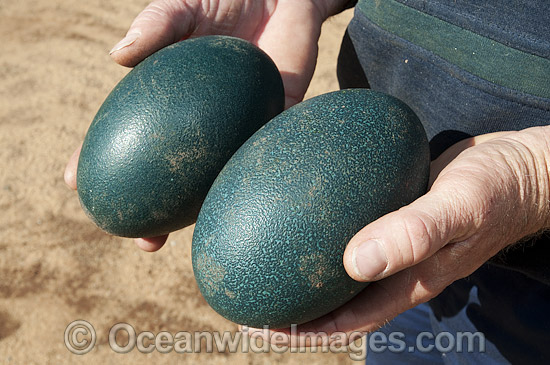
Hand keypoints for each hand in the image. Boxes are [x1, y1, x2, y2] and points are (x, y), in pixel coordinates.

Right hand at [65, 0, 350, 250]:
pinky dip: (248, 176)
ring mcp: (239, 127)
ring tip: (190, 240)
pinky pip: (262, 152)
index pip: (130, 136)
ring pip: (216, 177)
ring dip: (203, 212)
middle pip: (174, 174)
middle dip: (156, 210)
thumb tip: (119, 56)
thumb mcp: (183, 7)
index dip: (101, 161)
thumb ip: (158, 23)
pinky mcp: (279, 119)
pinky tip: (236, 201)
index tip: (78, 185)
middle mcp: (203, 124)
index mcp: (172, 100)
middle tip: (142, 238)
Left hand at [246, 126, 549, 345]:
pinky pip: (348, 229)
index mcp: (408, 281)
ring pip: (337, 268)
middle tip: (245, 296)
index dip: (302, 331)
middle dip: (290, 306)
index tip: (259, 327)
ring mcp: (392, 243)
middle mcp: (394, 268)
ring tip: (260, 260)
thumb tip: (355, 263)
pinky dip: (320, 231)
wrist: (517, 167)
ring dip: (300, 272)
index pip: (346, 320)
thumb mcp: (459, 207)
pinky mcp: (390, 214)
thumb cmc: (496, 189)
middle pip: (332, 300)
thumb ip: (415, 233)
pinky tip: (298, 213)